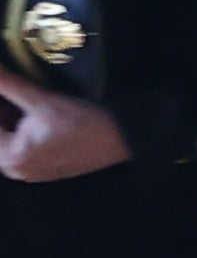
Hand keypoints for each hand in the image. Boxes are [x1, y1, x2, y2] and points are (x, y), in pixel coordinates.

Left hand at [0, 80, 131, 182]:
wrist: (123, 139)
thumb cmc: (82, 121)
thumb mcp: (41, 100)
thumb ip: (6, 84)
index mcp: (9, 158)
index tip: (5, 87)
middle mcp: (16, 171)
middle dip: (3, 112)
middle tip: (11, 90)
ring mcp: (31, 174)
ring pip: (8, 141)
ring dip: (9, 120)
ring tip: (22, 103)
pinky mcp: (45, 171)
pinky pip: (21, 149)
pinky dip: (21, 132)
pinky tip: (34, 117)